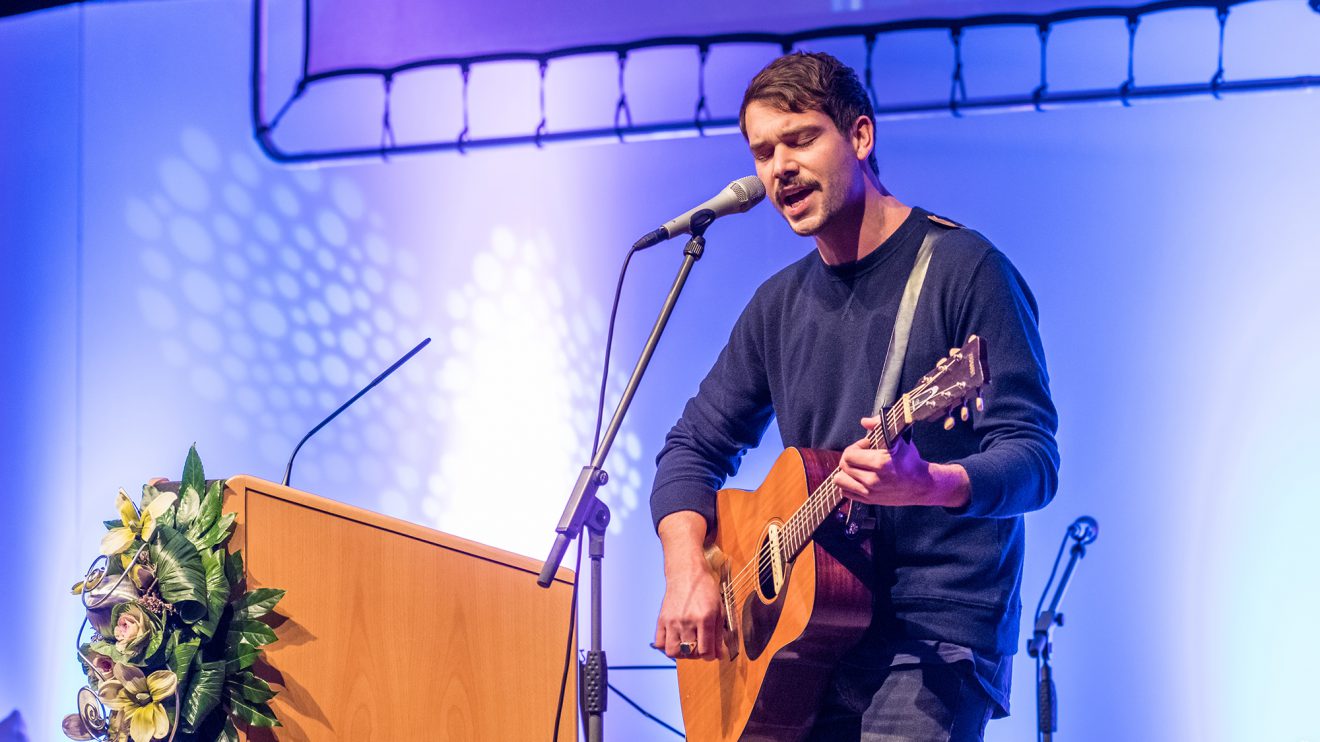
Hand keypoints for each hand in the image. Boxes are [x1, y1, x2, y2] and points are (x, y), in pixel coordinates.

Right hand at [654, 512, 721, 660]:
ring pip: (674, 652)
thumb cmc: (705, 588)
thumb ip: (719, 632)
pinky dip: (666, 647)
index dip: (711, 656)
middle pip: (691, 653)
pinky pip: (660, 643)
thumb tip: (719, 654)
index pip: (706, 651)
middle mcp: (688, 621)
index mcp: (705, 618)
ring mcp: (672, 621)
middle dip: (698, 655)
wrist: (686, 572)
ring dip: (682, 654)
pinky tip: (675, 641)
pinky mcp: (662, 619)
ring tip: (687, 646)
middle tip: (701, 647)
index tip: (712, 652)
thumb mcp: (719, 608)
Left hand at [833, 416, 970, 507]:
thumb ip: (880, 426)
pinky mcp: (869, 501)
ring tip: (857, 468)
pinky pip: (845, 493)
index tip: (865, 446)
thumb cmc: (909, 462)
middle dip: (850, 457)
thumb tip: (864, 422)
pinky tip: (858, 478)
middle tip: (862, 456)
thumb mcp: (899, 440)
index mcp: (880, 463)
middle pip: (844, 466)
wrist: (922, 485)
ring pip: (840, 480)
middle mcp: (873, 480)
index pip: (849, 454)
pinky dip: (848, 485)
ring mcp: (870, 493)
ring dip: (846, 472)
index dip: (855, 447)